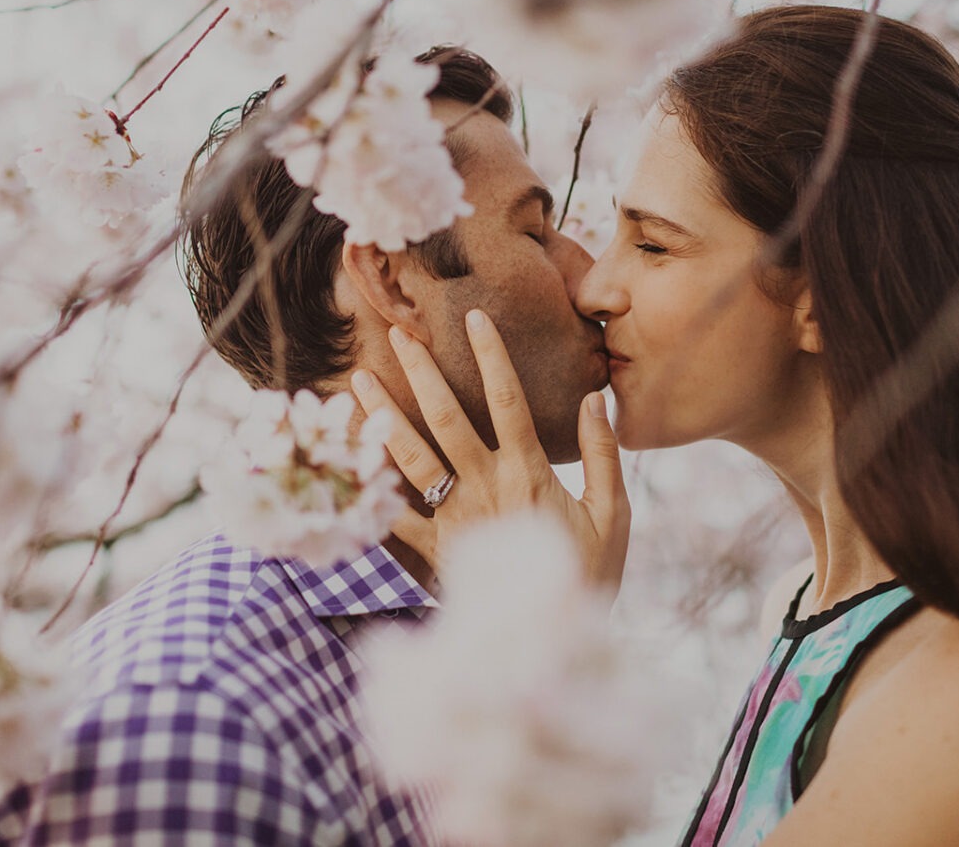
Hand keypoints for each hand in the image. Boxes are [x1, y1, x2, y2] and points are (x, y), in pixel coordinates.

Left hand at [350, 309, 629, 589]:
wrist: (553, 642)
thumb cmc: (588, 574)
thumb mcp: (612, 513)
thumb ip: (601, 453)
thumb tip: (594, 396)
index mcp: (529, 473)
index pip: (507, 399)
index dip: (491, 354)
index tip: (474, 317)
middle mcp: (486, 488)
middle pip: (446, 417)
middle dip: (422, 371)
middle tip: (399, 333)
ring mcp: (456, 518)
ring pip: (411, 457)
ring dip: (383, 416)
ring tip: (358, 380)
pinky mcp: (435, 550)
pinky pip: (394, 517)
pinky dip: (368, 490)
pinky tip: (346, 458)